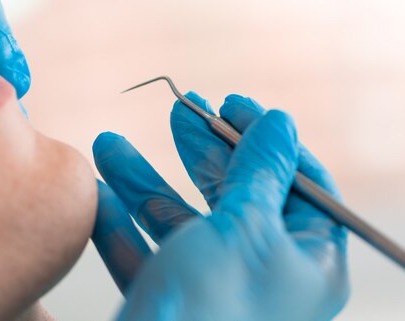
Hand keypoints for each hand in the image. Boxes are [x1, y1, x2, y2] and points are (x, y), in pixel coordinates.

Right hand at [92, 93, 348, 320]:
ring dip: (143, 182)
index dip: (267, 140)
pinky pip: (148, 254)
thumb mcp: (243, 227)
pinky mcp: (172, 302)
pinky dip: (122, 224)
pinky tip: (97, 193)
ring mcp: (215, 291)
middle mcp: (265, 276)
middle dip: (202, 151)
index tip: (234, 104)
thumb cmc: (210, 311)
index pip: (300, 184)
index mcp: (306, 262)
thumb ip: (260, 172)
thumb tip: (280, 122)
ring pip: (182, 221)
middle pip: (237, 196)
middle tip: (180, 109)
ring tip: (108, 143)